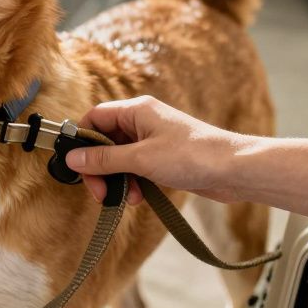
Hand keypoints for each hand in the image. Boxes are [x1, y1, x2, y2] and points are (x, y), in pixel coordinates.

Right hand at [66, 96, 249, 204]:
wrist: (234, 170)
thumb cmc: (192, 156)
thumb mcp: (140, 159)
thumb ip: (104, 159)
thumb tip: (73, 158)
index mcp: (136, 110)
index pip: (95, 118)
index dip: (82, 140)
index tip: (78, 165)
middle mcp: (143, 121)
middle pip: (105, 141)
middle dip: (99, 168)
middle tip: (99, 192)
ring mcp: (153, 140)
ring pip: (119, 158)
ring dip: (116, 179)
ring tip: (125, 197)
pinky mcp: (163, 158)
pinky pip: (136, 168)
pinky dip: (132, 183)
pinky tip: (139, 197)